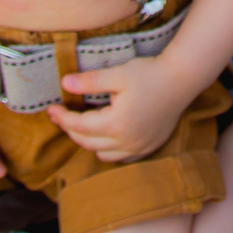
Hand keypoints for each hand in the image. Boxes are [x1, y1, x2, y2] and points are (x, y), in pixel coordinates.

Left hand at [47, 56, 181, 163]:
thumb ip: (89, 81)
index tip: (50, 109)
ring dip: (88, 142)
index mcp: (115, 124)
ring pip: (103, 155)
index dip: (62, 118)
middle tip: (60, 115)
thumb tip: (64, 84)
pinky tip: (105, 136)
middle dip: (70, 129)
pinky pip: (121, 158)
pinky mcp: (149, 147)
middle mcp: (126, 142)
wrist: (181, 80)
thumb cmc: (149, 74)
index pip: (79, 126)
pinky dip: (108, 150)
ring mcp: (139, 148)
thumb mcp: (117, 74)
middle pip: (87, 143)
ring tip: (81, 125)